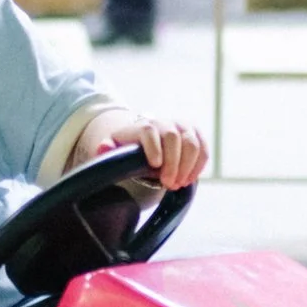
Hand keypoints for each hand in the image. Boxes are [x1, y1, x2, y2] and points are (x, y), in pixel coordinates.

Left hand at [89, 113, 209, 189]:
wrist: (148, 140)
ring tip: (180, 184)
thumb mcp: (115, 149)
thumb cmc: (130, 148)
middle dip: (173, 162)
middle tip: (169, 184)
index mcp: (142, 126)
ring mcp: (181, 126)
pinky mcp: (195, 134)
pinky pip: (203, 147)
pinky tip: (190, 179)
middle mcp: (163, 122)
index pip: (148, 131)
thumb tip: (103, 147)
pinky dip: (199, 164)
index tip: (155, 165)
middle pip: (172, 136)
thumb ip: (107, 149)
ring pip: (191, 142)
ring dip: (188, 166)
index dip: (153, 146)